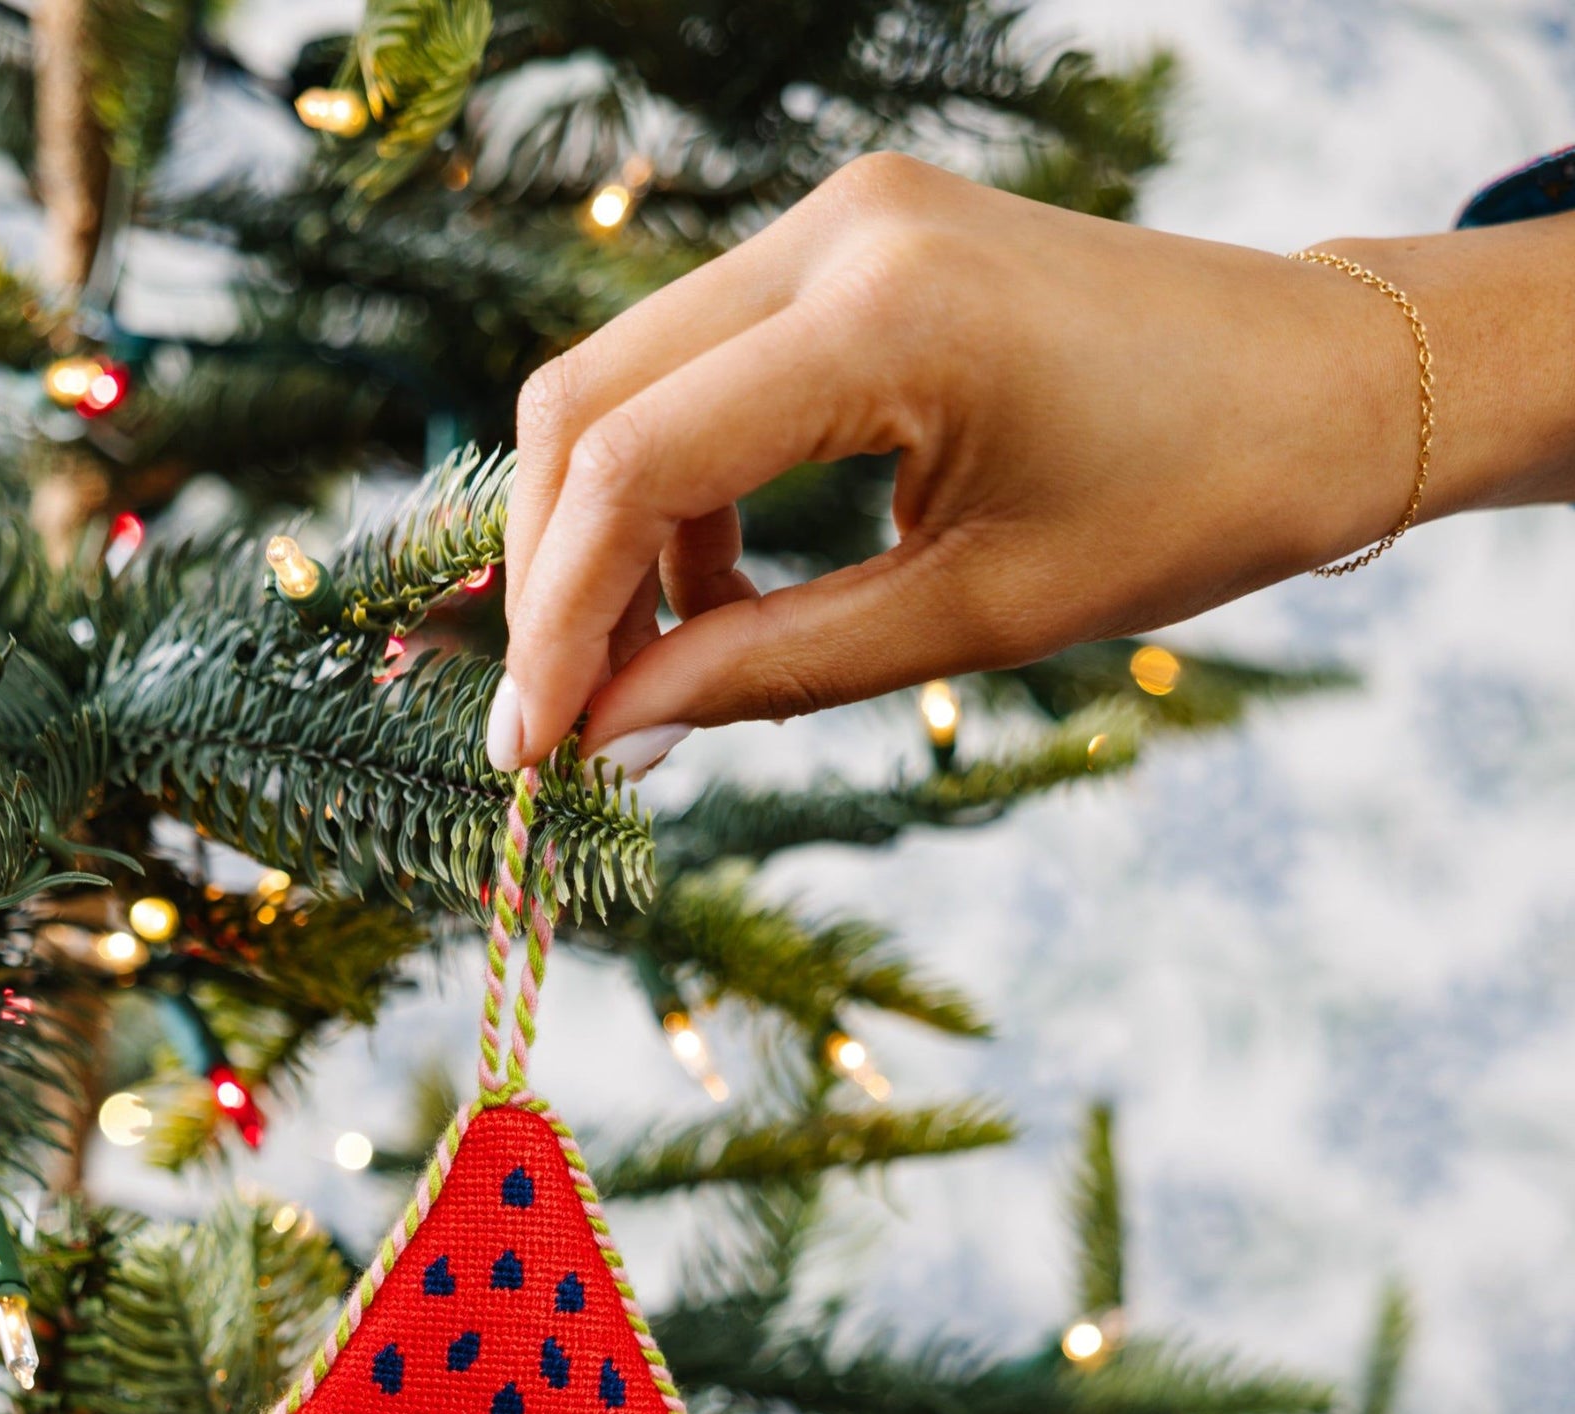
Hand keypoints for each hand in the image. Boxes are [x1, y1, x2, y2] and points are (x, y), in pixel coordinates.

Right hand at [488, 153, 1574, 774]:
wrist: (1326, 385)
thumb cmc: (1190, 505)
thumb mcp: (973, 619)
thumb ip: (769, 669)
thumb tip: (611, 736)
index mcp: (886, 317)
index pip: (633, 465)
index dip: (557, 619)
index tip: (532, 748)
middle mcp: (841, 231)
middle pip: (589, 399)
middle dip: (551, 573)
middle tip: (563, 720)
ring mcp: (842, 218)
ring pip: (627, 378)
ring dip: (607, 533)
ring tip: (648, 674)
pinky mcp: (854, 242)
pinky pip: (701, 364)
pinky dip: (676, 486)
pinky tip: (712, 592)